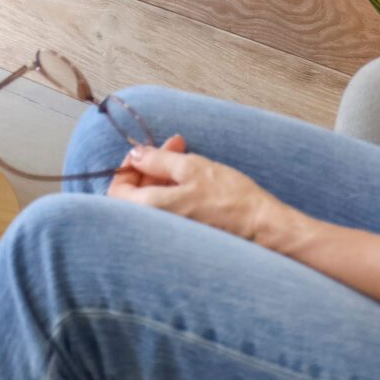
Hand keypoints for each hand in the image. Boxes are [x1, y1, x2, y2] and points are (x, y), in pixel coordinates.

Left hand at [108, 138, 306, 251]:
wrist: (262, 225)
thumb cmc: (229, 197)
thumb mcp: (190, 168)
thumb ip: (156, 160)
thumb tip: (134, 154)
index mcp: (150, 210)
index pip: (117, 189)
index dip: (128, 166)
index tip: (145, 151)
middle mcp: (155, 226)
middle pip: (134, 194)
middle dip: (150, 165)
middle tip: (172, 145)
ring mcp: (170, 233)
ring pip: (153, 200)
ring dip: (163, 174)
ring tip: (186, 154)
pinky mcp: (184, 234)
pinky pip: (168, 209)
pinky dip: (174, 189)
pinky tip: (192, 175)